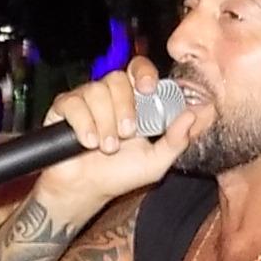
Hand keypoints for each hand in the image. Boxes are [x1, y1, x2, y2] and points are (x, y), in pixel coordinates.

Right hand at [33, 58, 207, 217]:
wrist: (86, 190)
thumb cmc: (120, 174)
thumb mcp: (156, 161)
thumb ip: (178, 140)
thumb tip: (196, 115)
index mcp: (134, 102)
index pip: (139, 69)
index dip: (144, 73)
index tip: (148, 89)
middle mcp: (110, 95)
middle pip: (117, 79)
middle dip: (124, 108)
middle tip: (126, 134)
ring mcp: (85, 99)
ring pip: (96, 91)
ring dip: (104, 123)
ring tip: (106, 146)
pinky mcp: (64, 108)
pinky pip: (73, 104)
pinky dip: (83, 124)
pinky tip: (87, 142)